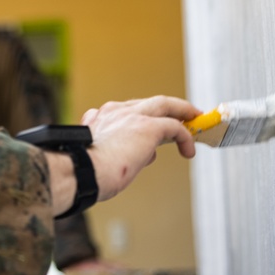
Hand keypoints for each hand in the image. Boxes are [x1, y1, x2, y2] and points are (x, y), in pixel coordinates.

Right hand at [80, 97, 199, 201]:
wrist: (80, 170)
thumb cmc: (84, 172)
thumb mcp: (97, 156)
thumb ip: (116, 150)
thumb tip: (141, 156)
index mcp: (100, 118)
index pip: (125, 112)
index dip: (141, 117)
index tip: (151, 126)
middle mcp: (115, 111)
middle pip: (148, 102)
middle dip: (167, 107)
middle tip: (181, 114)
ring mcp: (131, 116)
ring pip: (164, 105)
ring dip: (181, 112)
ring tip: (194, 120)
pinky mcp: (148, 127)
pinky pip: (174, 127)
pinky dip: (185, 137)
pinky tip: (189, 151)